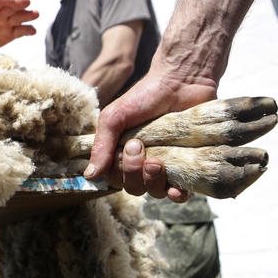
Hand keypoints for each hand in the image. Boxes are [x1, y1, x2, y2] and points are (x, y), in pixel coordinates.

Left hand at [0, 0, 37, 47]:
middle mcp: (1, 11)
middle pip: (12, 5)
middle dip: (19, 2)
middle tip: (26, 1)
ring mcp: (7, 22)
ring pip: (20, 16)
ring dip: (28, 15)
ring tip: (35, 14)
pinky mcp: (11, 34)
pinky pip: (21, 31)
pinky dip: (28, 30)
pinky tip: (32, 31)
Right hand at [85, 60, 216, 201]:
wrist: (182, 81)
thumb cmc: (145, 96)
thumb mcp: (114, 117)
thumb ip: (102, 145)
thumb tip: (89, 175)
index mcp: (123, 153)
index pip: (115, 179)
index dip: (120, 171)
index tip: (129, 146)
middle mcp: (143, 163)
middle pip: (134, 189)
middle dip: (135, 173)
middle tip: (141, 146)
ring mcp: (167, 166)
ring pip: (155, 192)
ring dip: (154, 182)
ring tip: (160, 161)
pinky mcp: (188, 166)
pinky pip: (182, 194)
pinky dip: (178, 196)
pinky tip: (176, 190)